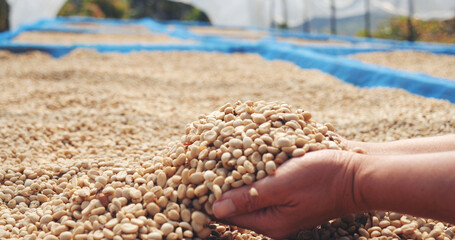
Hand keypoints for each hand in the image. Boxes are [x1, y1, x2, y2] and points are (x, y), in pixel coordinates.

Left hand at [212, 150, 362, 238]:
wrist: (359, 173)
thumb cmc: (323, 177)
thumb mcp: (281, 186)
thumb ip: (248, 198)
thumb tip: (214, 209)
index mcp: (270, 223)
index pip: (229, 215)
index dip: (212, 195)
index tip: (200, 172)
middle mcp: (275, 219)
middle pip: (238, 204)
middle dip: (224, 182)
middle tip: (210, 156)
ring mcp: (284, 207)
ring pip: (250, 192)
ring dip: (239, 173)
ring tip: (226, 151)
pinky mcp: (291, 194)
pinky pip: (266, 184)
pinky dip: (256, 170)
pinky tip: (251, 152)